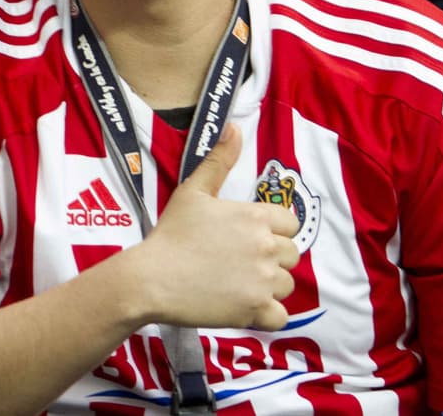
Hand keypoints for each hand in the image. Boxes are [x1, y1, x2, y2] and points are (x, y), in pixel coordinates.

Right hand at [136, 123, 299, 330]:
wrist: (151, 278)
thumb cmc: (170, 234)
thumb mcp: (192, 191)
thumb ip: (218, 160)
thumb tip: (234, 126)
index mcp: (255, 217)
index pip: (290, 223)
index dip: (271, 230)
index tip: (246, 238)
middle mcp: (266, 247)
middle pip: (291, 255)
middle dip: (270, 259)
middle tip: (237, 262)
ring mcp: (263, 281)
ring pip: (286, 285)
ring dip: (267, 286)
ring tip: (235, 284)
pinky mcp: (256, 310)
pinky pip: (279, 316)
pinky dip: (265, 314)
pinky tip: (241, 305)